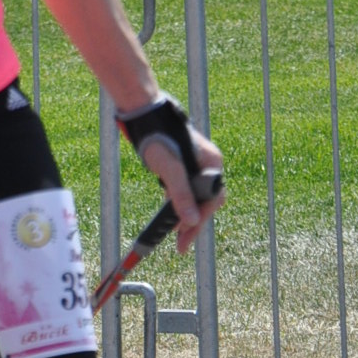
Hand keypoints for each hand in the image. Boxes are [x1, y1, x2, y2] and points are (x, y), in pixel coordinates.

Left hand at [138, 125, 224, 255]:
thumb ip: (181, 194)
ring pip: (197, 196)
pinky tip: (170, 210)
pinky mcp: (187, 164)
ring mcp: (199, 164)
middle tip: (180, 242)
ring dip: (186, 213)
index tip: (184, 240)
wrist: (145, 115)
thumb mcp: (170, 170)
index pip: (211, 201)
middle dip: (194, 222)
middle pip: (206, 201)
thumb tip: (191, 220)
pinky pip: (188, 188)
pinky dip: (180, 201)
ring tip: (175, 232)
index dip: (198, 222)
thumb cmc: (158, 139)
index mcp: (212, 164)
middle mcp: (209, 165)